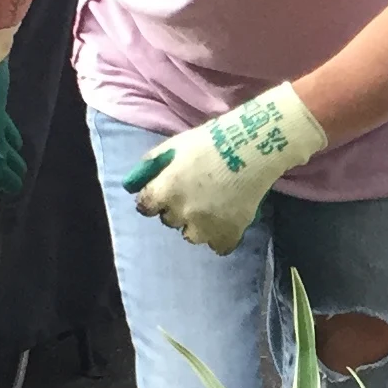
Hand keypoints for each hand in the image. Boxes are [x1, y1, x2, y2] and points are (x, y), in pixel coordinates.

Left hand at [122, 81, 327, 253]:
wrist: (253, 146)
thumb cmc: (212, 140)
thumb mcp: (175, 145)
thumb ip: (152, 165)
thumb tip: (133, 183)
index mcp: (165, 190)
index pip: (145, 207)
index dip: (154, 199)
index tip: (164, 193)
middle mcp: (181, 212)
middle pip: (169, 221)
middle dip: (178, 208)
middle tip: (196, 192)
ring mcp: (206, 226)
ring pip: (191, 236)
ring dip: (197, 224)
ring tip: (213, 206)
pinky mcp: (229, 233)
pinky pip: (218, 247)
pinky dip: (221, 237)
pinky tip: (227, 220)